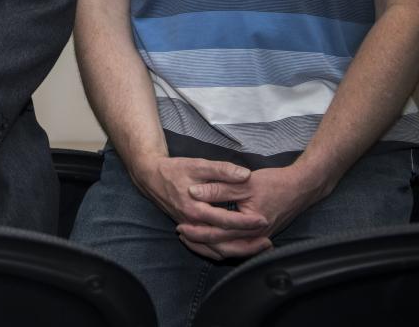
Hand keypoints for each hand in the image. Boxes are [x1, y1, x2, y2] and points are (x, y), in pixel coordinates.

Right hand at [128, 154, 269, 240]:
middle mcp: (192, 224)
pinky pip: (206, 250)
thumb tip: (245, 174)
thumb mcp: (198, 165)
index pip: (225, 221)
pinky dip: (222, 253)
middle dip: (247, 244)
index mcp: (195, 208)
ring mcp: (190, 230)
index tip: (264, 220)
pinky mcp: (190, 231)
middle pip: (222, 243)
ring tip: (258, 249)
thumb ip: (222, 170)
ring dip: (238, 252)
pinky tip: (237, 251)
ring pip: (215, 251)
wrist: (151, 177)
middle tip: (268, 242)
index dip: (245, 222)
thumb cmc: (175, 170)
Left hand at [175, 164, 328, 258]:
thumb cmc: (274, 183)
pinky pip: (239, 247)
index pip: (218, 233)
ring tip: (191, 238)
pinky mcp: (261, 236)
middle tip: (181, 234)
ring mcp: (260, 239)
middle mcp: (256, 237)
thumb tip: (193, 192)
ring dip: (210, 246)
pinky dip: (224, 245)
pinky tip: (212, 239)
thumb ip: (218, 188)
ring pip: (231, 251)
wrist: (301, 187)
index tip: (180, 225)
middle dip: (200, 243)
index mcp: (250, 224)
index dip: (197, 230)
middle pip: (222, 247)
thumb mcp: (244, 182)